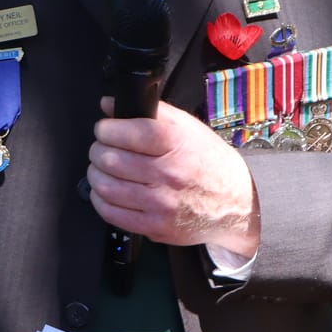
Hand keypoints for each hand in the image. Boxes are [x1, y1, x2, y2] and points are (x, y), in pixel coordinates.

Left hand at [87, 98, 259, 257]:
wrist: (235, 202)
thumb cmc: (209, 162)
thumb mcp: (187, 127)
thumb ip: (148, 112)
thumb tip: (109, 105)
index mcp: (176, 143)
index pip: (126, 132)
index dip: (106, 129)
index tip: (104, 129)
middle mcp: (169, 173)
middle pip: (110, 159)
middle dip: (97, 150)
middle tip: (102, 148)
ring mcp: (161, 203)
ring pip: (105, 186)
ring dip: (96, 174)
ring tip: (103, 168)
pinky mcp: (155, 226)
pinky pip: (112, 214)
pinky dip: (101, 200)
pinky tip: (108, 191)